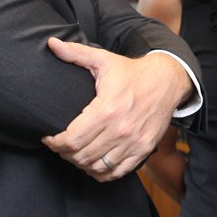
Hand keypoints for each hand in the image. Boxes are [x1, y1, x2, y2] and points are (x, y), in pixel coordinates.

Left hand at [41, 37, 191, 180]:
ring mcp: (134, 142)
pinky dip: (101, 173)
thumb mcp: (103, 59)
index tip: (49, 138)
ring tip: (75, 154)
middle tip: (59, 146)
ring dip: (81, 164)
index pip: (72, 139)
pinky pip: (117, 172)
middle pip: (82, 156)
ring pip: (97, 167)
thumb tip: (51, 44)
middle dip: (64, 153)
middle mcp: (120, 129)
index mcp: (107, 109)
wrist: (167, 81)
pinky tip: (93, 163)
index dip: (55, 143)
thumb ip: (75, 53)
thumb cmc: (132, 72)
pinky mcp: (144, 149)